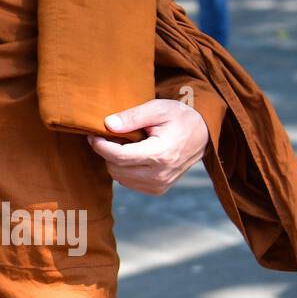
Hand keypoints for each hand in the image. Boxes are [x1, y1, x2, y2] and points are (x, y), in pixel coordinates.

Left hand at [87, 99, 208, 194]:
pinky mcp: (158, 189)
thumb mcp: (157, 108)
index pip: (119, 156)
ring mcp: (159, 185)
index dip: (100, 146)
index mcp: (160, 154)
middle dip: (106, 152)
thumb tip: (108, 124)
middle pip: (116, 168)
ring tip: (122, 144)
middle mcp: (160, 175)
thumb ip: (132, 116)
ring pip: (119, 177)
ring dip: (114, 162)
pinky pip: (128, 182)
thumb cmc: (179, 117)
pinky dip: (124, 169)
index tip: (94, 135)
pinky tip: (131, 155)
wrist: (202, 134)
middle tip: (108, 136)